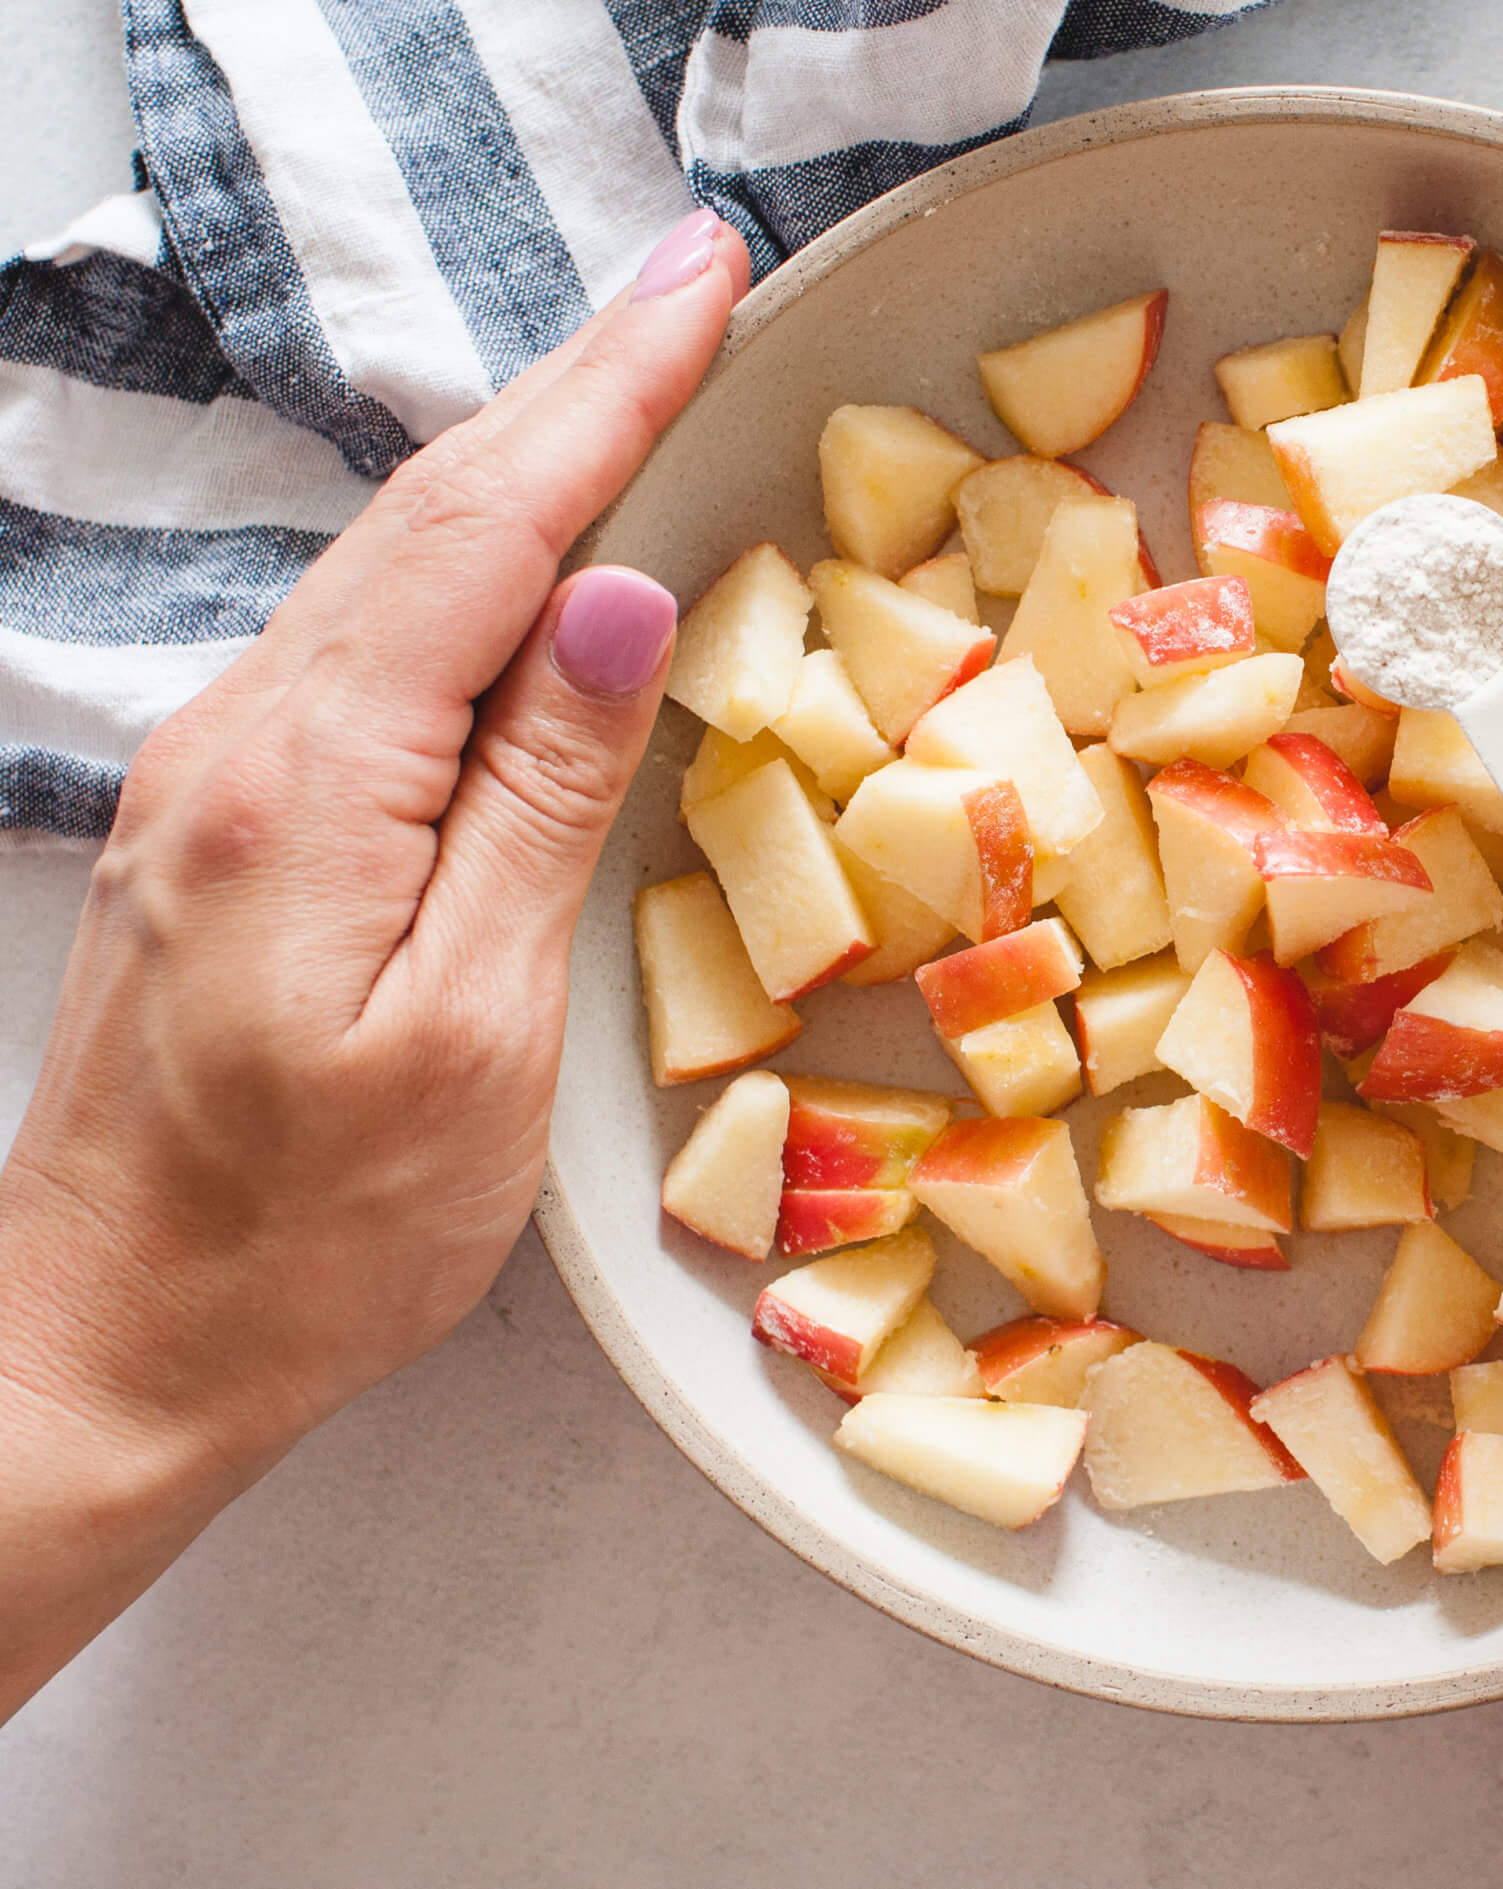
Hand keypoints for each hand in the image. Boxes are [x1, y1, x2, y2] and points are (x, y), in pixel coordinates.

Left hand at [0, 209, 748, 1717]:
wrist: (113, 1339)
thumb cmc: (313, 1235)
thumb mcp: (472, 1031)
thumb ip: (539, 804)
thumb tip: (619, 607)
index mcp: (312, 780)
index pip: (488, 531)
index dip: (610, 393)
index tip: (708, 282)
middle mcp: (244, 739)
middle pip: (430, 511)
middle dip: (576, 383)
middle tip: (697, 278)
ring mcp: (221, 771)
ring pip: (397, 564)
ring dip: (528, 459)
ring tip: (644, 375)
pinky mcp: (230, 816)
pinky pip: (371, 642)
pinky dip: (473, 563)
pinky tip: (536, 553)